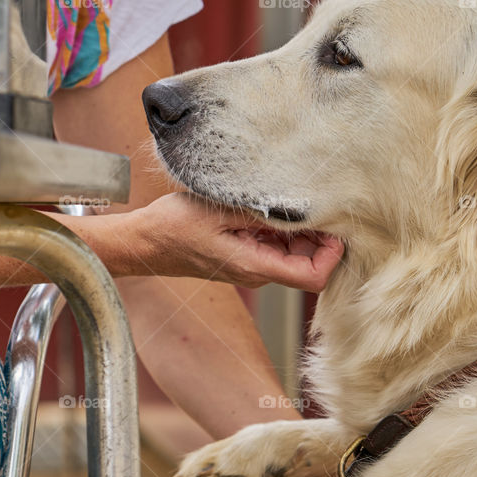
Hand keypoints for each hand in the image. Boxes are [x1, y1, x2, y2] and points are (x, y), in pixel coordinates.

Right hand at [126, 193, 343, 290]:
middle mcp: (259, 273)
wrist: (143, 241)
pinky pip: (277, 247)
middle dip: (319, 236)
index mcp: (256, 267)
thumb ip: (263, 212)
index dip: (332, 255)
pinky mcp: (246, 257)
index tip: (333, 226)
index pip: (314, 278)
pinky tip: (271, 206)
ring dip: (301, 230)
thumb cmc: (174, 225)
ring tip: (289, 198)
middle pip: (309, 264)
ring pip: (294, 254)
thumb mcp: (220, 209)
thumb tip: (302, 209)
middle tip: (315, 201)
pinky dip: (283, 229)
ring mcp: (253, 267)